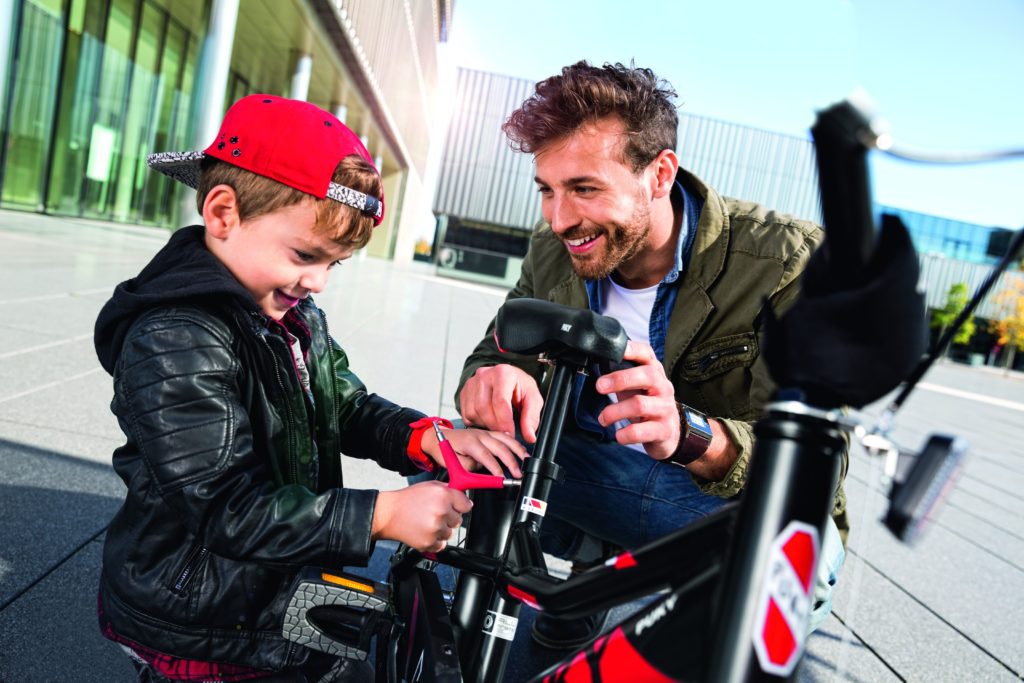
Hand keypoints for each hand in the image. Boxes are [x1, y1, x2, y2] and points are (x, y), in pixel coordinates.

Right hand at [372, 482, 471, 551]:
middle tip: (435, 514)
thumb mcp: (430, 486)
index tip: (456, 507)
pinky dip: (435, 541)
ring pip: (450, 534)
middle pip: (459, 521)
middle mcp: (441, 512)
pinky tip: (425, 531)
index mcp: (443, 495)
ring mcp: (435, 528)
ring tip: (427, 522)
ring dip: (441, 530)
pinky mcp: (429, 542)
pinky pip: (441, 545)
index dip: (460, 506)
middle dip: (449, 518)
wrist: (389, 514)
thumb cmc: (408, 499)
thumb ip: (449, 489)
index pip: (466, 505)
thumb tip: (464, 497)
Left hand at [421, 426, 528, 477]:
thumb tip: (482, 470)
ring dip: (517, 449)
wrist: (438, 437)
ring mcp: (484, 432)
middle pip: (500, 447)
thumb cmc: (444, 450)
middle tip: (518, 474)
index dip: (496, 468)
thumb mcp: (452, 464)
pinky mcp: (487, 433)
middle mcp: (479, 435)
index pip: (486, 456)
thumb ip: (468, 467)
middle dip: (511, 461)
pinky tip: (520, 447)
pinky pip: (503, 435)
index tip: (502, 479)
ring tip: (526, 459)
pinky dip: (513, 442)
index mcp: (469, 442)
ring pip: (505, 439)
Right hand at [459, 364, 543, 442]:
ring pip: (473, 412)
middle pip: (484, 408)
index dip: (504, 422)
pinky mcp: (464, 391)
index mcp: (503, 373)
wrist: (507, 379)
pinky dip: (476, 422)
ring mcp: (472, 383)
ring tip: (497, 426)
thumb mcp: (533, 399)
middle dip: (495, 426)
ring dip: (485, 425)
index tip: (510, 434)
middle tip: (504, 434)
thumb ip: (531, 417)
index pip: (500, 401)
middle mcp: (485, 375)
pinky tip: (488, 421)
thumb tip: (529, 436)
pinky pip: (466, 414)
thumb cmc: (520, 387)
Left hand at [595, 341, 680, 460]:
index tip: (613, 351)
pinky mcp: (664, 430)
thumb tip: (597, 365)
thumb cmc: (647, 406)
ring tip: (603, 418)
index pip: (647, 354)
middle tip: (599, 387)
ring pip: (639, 405)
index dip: (632, 350)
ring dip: (615, 412)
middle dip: (620, 380)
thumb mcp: (637, 388)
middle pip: (647, 376)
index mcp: (655, 373)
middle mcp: (663, 388)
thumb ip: (622, 376)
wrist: (670, 434)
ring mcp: (665, 409)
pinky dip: (625, 434)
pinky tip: (618, 435)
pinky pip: (641, 431)